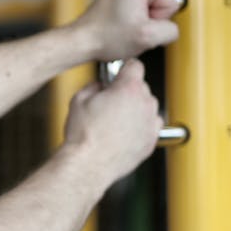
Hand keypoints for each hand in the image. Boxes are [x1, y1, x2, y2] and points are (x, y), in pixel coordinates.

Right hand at [63, 58, 161, 183]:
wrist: (89, 164)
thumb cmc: (83, 134)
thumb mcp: (79, 99)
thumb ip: (94, 86)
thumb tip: (100, 86)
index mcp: (128, 88)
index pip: (135, 66)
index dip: (125, 69)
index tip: (119, 74)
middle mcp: (145, 103)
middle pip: (142, 87)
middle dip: (127, 91)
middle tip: (110, 102)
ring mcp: (151, 123)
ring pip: (148, 107)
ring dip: (136, 109)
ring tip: (116, 120)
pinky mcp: (151, 141)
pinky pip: (150, 127)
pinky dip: (141, 127)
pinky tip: (123, 133)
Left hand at [74, 0, 180, 61]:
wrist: (81, 42)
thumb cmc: (104, 36)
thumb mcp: (147, 36)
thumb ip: (171, 30)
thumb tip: (172, 28)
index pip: (170, 3)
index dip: (157, 21)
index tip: (137, 26)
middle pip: (160, 7)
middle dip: (148, 23)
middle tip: (129, 30)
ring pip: (149, 13)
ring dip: (140, 26)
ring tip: (122, 30)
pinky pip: (137, 15)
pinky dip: (131, 25)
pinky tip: (118, 30)